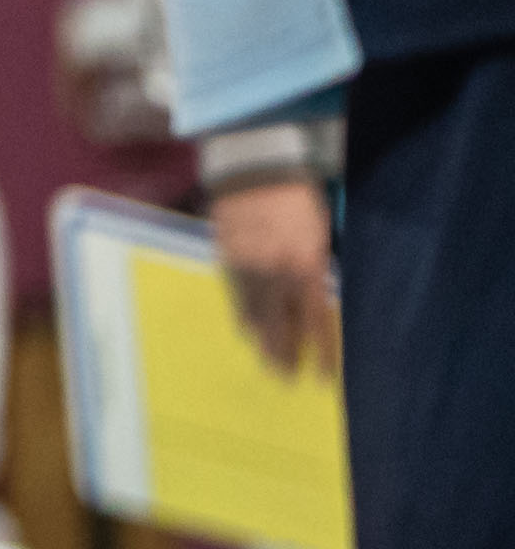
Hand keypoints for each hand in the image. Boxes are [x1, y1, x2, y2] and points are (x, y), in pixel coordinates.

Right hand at [211, 172, 338, 384]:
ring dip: (261, 340)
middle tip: (285, 378)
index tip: (323, 377)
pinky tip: (245, 328)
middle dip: (284, 354)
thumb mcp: (318, 237)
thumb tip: (313, 302)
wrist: (256, 170)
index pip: (314, 323)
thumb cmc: (298, 202)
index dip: (320, 353)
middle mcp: (274, 274)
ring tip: (266, 361)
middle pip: (279, 326)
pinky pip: (235, 295)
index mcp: (304, 268)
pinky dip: (241, 314)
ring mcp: (246, 268)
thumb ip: (315, 271)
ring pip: (253, 314)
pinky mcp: (226, 258)